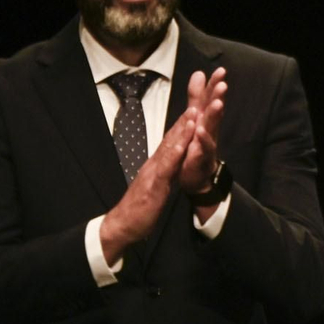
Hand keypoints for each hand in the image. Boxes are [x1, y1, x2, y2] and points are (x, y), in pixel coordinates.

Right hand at [99, 108, 198, 261]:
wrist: (123, 225)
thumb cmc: (142, 205)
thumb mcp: (160, 183)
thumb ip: (167, 170)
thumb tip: (175, 158)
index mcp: (159, 163)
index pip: (174, 139)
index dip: (186, 122)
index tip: (198, 105)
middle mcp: (156, 163)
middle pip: (173, 136)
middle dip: (187, 118)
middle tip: (200, 98)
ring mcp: (154, 172)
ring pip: (170, 147)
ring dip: (182, 130)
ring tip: (194, 112)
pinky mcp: (154, 185)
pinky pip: (165, 168)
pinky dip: (174, 155)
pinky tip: (182, 144)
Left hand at [179, 67, 226, 196]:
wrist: (197, 176)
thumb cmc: (197, 145)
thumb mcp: (196, 117)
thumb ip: (197, 97)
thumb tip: (199, 73)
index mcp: (206, 119)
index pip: (210, 99)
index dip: (215, 85)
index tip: (221, 70)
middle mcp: (210, 129)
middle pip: (214, 111)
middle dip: (218, 97)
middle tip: (223, 84)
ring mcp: (207, 143)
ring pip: (212, 128)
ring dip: (215, 116)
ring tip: (217, 103)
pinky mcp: (201, 157)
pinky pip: (203, 148)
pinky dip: (203, 139)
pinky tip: (200, 130)